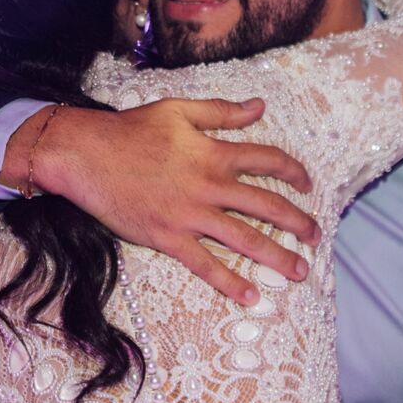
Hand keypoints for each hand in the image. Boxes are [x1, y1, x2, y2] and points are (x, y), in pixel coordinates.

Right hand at [30, 99, 317, 305]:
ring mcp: (189, 215)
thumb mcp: (178, 110)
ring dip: (277, 255)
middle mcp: (209, 185)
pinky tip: (251, 296)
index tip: (308, 184)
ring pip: (245, 238)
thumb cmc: (128, 129)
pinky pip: (205, 264)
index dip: (293, 172)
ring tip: (301, 270)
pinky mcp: (168, 238)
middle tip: (318, 237)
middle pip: (266, 205)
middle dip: (297, 222)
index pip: (267, 161)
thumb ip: (220, 111)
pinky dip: (230, 282)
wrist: (85, 156)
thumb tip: (259, 107)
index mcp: (213, 153)